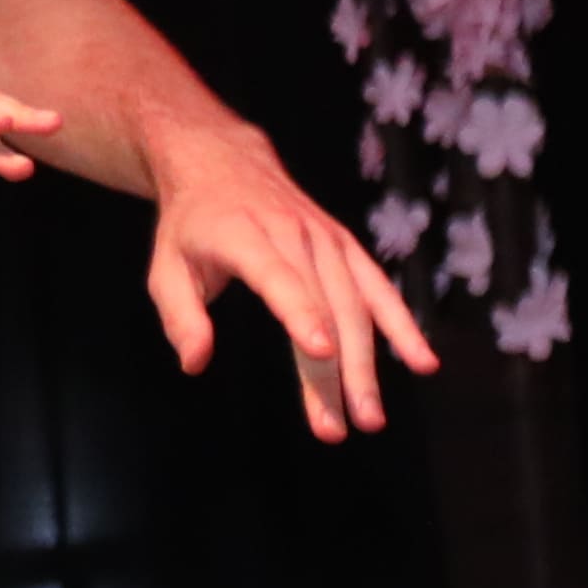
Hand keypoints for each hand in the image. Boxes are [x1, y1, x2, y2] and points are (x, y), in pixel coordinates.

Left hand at [140, 113, 438, 439]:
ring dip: (366, 363)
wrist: (223, 160)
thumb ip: (181, 316)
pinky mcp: (344, 244)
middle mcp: (292, 232)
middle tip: (340, 426)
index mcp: (243, 235)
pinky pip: (377, 287)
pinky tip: (422, 361)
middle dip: (335, 369)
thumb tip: (195, 363)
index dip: (300, 310)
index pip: (277, 275)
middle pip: (324, 304)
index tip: (320, 350)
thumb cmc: (191, 224)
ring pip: (354, 303)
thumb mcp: (165, 266)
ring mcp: (325, 237)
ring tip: (370, 417)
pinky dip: (401, 324)